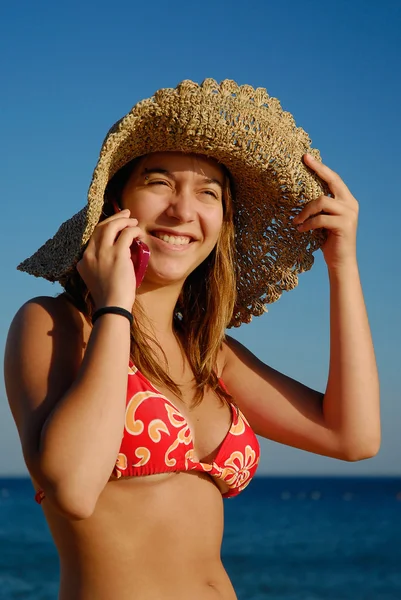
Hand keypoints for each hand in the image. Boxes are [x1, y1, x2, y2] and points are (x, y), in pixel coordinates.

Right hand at [77, 209, 142, 310]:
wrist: (112, 306)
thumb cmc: (110, 298)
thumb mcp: (98, 280)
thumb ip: (101, 267)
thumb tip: (116, 259)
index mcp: (83, 262)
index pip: (93, 238)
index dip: (105, 228)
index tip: (115, 225)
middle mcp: (89, 254)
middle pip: (100, 228)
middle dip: (113, 219)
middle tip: (125, 214)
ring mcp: (102, 253)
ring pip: (111, 226)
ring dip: (123, 221)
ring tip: (133, 221)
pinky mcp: (116, 254)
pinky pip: (126, 234)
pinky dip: (133, 231)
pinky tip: (138, 233)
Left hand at [293, 154, 358, 270]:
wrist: (340, 261)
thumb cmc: (328, 240)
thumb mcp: (323, 220)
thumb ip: (319, 207)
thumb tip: (298, 193)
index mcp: (346, 200)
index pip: (333, 179)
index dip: (320, 167)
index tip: (306, 157)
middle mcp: (350, 203)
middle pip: (332, 181)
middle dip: (317, 170)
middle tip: (302, 162)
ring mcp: (349, 214)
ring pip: (321, 201)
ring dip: (305, 211)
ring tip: (295, 221)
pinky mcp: (344, 225)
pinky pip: (320, 219)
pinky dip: (307, 224)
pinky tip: (300, 230)